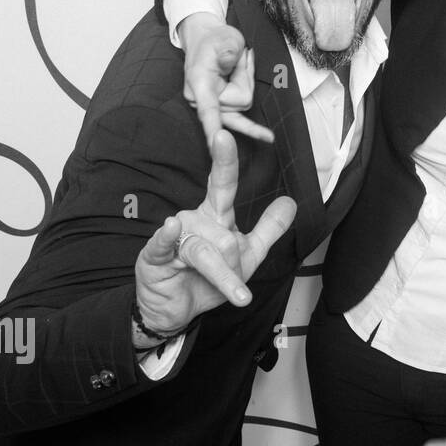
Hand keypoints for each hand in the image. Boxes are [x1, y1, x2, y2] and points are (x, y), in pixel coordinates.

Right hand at [134, 130, 295, 338]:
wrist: (178, 311)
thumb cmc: (210, 279)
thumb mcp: (248, 254)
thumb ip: (269, 229)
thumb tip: (292, 202)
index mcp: (214, 215)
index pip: (222, 183)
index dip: (224, 160)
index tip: (224, 134)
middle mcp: (193, 220)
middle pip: (223, 232)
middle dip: (236, 261)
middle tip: (237, 280)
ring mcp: (172, 236)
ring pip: (206, 250)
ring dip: (223, 277)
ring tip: (232, 292)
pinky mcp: (153, 255)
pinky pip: (164, 244)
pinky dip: (168, 238)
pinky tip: (171, 228)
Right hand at [179, 13, 273, 144]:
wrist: (206, 40)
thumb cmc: (215, 39)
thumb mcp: (225, 37)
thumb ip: (228, 49)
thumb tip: (228, 60)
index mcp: (199, 83)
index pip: (208, 109)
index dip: (212, 128)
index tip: (216, 146)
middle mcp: (200, 100)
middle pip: (240, 103)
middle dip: (245, 79)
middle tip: (239, 58)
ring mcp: (209, 106)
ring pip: (244, 104)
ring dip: (246, 82)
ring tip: (236, 64)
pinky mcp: (219, 109)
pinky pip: (242, 111)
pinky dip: (248, 98)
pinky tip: (267, 136)